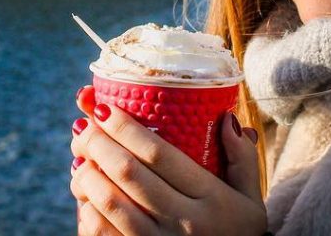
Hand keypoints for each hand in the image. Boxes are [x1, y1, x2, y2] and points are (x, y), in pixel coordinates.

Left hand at [70, 85, 266, 234]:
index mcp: (210, 199)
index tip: (105, 108)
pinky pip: (102, 233)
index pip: (159, 154)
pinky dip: (87, 211)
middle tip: (83, 125)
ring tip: (80, 157)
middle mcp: (183, 222)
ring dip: (87, 175)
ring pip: (109, 202)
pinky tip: (85, 196)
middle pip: (128, 173)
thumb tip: (227, 119)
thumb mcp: (250, 202)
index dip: (126, 128)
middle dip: (98, 142)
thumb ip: (242, 160)